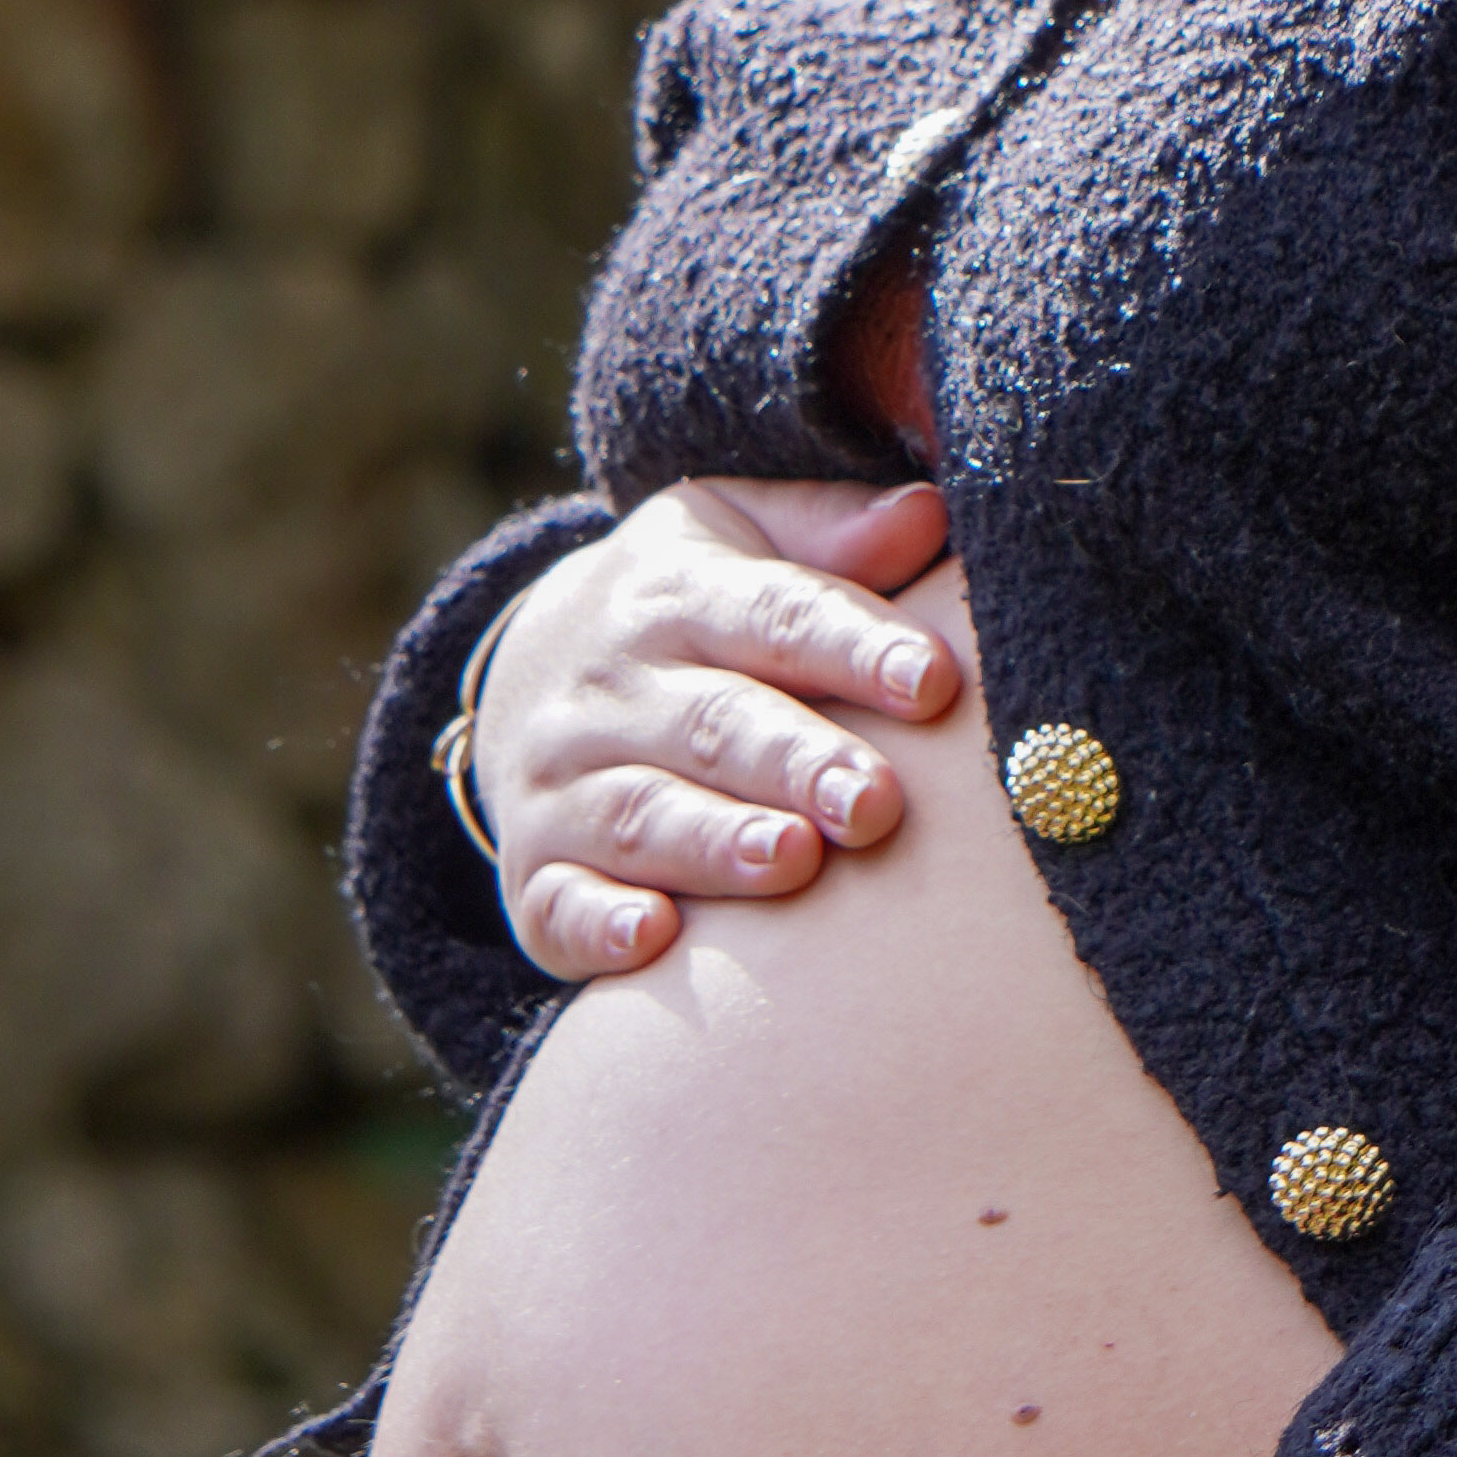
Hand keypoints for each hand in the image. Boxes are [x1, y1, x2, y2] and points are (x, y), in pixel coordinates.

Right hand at [473, 477, 961, 982]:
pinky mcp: (535, 875)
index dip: (854, 648)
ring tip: (794, 860)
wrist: (524, 668)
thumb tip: (930, 516)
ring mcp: (560, 783)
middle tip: (875, 803)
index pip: (774, 614)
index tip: (933, 682)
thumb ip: (832, 533)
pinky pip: (559, 905)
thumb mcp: (740, 536)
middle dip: (795, 762)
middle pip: (713, 723)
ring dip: (717, 843)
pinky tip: (654, 939)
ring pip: (642, 815)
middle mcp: (609, 687)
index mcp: (674, 592)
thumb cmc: (687, 607)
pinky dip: (599, 926)